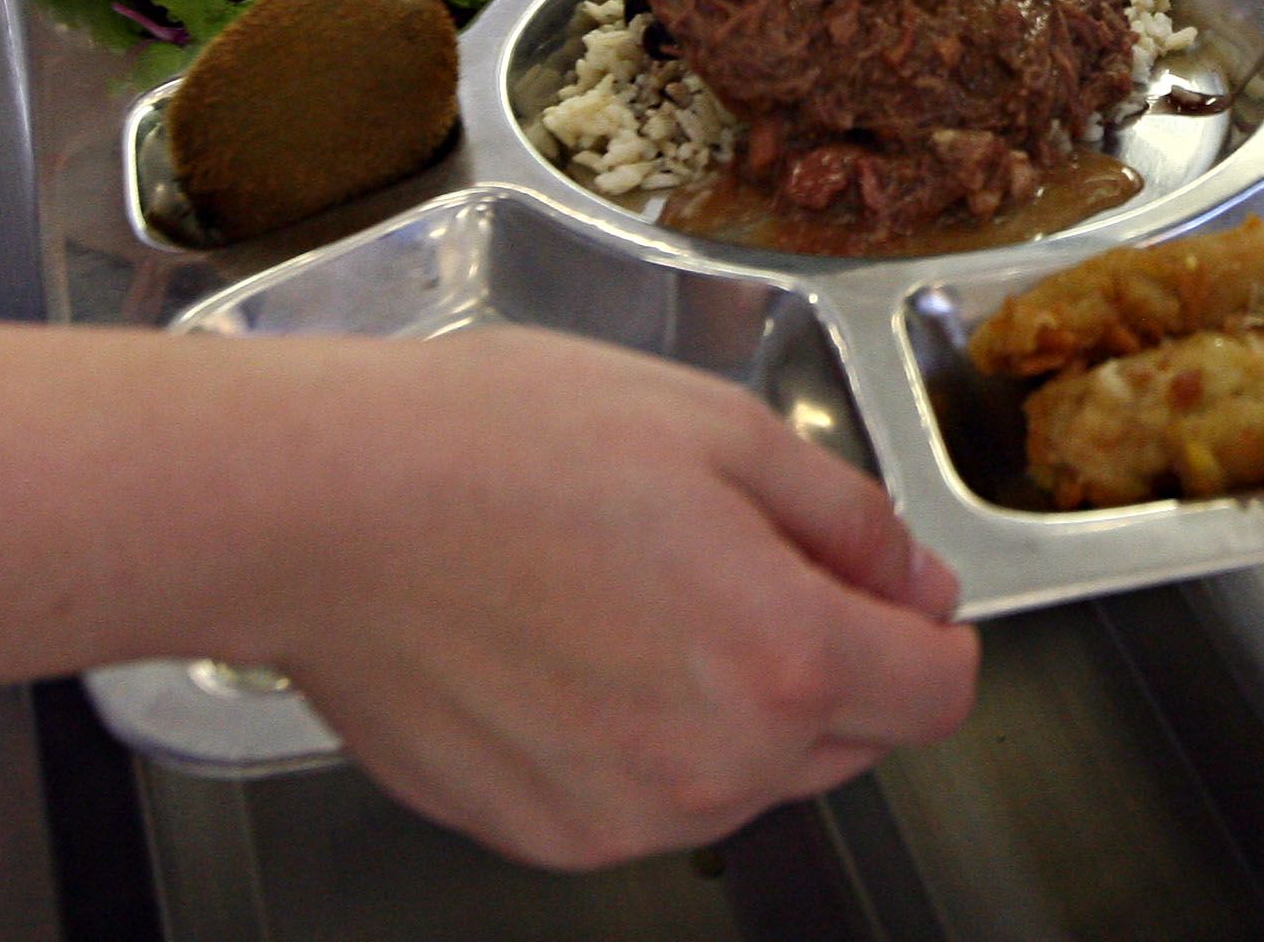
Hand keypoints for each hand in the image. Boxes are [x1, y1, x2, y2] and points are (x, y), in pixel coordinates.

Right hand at [253, 329, 975, 868]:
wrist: (327, 509)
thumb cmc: (504, 446)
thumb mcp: (723, 429)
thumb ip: (847, 518)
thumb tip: (915, 581)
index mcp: (783, 655)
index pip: (936, 693)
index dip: (929, 631)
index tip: (894, 593)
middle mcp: (716, 765)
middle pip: (850, 741)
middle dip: (832, 660)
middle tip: (743, 560)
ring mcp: (625, 816)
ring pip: (748, 776)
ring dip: (734, 704)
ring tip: (637, 593)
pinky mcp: (545, 834)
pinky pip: (646, 800)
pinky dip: (641, 739)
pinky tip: (577, 649)